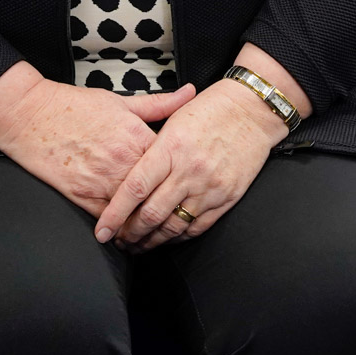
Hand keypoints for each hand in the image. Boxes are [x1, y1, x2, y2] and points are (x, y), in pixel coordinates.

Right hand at [0, 61, 194, 218]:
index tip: (191, 182)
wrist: (31, 115)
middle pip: (159, 193)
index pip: (173, 164)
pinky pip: (108, 220)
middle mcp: (123, 161)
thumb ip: (160, 104)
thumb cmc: (75, 106)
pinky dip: (120, 230)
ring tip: (159, 233)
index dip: (183, 175)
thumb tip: (190, 92)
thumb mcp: (122, 101)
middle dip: (171, 206)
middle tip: (182, 216)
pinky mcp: (82, 196)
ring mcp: (102, 181)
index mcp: (137, 136)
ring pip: (136, 213)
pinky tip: (128, 235)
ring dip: (148, 224)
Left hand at [94, 77, 289, 251]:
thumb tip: (125, 171)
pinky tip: (168, 238)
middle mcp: (189, 170)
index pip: (135, 188)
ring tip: (139, 245)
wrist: (254, 109)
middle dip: (130, 234)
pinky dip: (179, 236)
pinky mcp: (227, 197)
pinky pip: (198, 226)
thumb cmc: (211, 109)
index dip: (115, 214)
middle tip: (118, 241)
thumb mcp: (174, 118)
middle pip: (151, 214)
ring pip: (174, 226)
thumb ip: (151, 147)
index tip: (101, 231)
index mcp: (170, 147)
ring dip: (153, 241)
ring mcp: (210, 187)